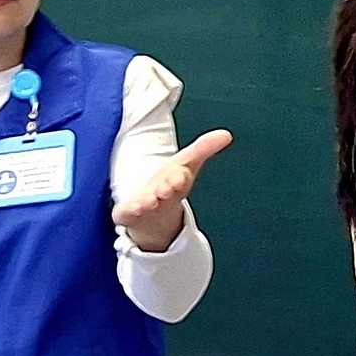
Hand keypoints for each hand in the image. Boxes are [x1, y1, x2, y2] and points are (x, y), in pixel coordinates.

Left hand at [113, 129, 232, 252]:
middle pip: (166, 192)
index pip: (180, 177)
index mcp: (177, 181)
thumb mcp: (186, 164)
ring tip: (147, 202)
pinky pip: (128, 214)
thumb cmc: (170, 186)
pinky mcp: (129, 214)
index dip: (180, 177)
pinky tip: (128, 209)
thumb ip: (204, 148)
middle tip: (167, 188)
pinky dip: (130, 212)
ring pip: (147, 204)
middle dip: (167, 189)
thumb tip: (227, 134)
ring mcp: (146, 206)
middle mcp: (162, 195)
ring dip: (148, 202)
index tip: (181, 175)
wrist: (153, 221)